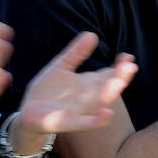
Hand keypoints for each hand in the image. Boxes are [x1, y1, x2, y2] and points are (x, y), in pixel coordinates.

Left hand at [17, 32, 137, 137]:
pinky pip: (83, 122)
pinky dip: (96, 120)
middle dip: (119, 77)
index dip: (119, 67)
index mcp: (88, 84)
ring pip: (97, 102)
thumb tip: (92, 34)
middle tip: (131, 66)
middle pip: (106, 87)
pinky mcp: (64, 122)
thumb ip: (76, 53)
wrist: (27, 113)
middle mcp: (87, 97)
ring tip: (119, 83)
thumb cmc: (48, 91)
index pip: (108, 74)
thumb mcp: (61, 66)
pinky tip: (107, 115)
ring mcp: (77, 111)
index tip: (128, 57)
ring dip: (109, 93)